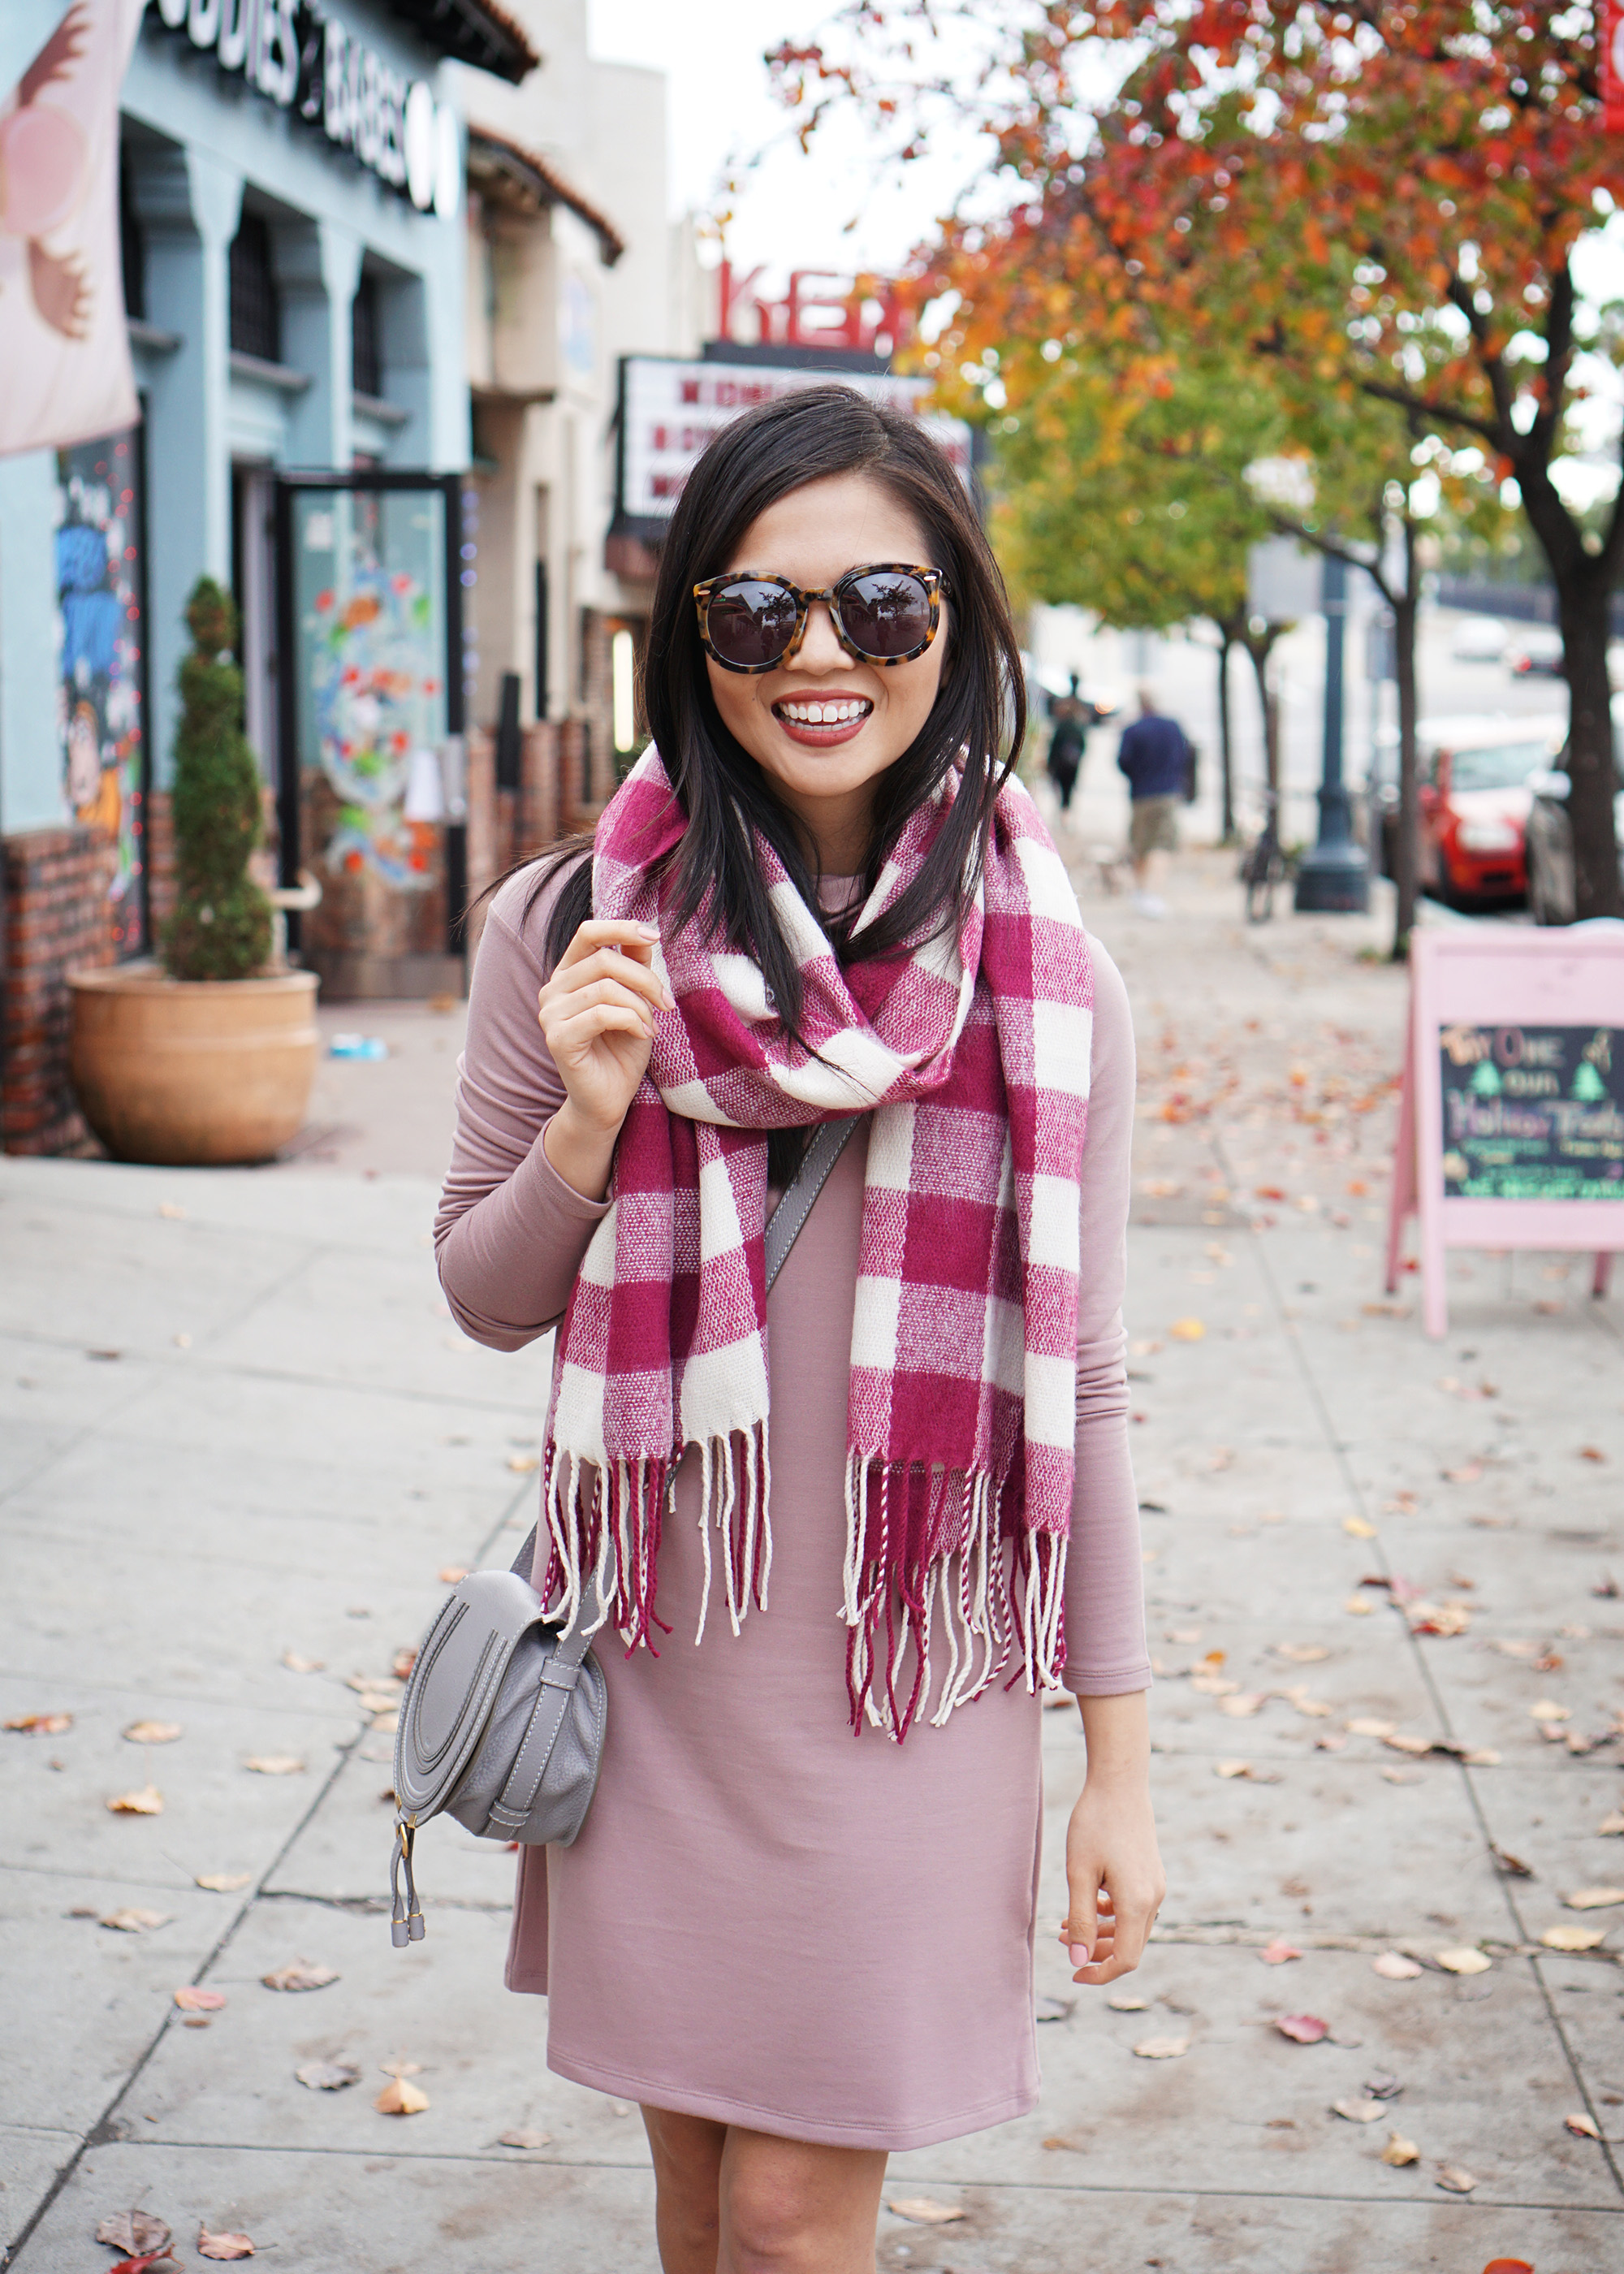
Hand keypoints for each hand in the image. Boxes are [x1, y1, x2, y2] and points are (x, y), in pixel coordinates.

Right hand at [537, 920, 673, 1197]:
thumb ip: (635, 966)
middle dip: (645, 978)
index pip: (588, 932)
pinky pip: (601, 1014)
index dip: (621, 926)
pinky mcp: (558, 1038)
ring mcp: (550, 1014)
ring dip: (640, 1005)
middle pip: (604, 958)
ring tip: (652, 1024)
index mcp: (569, 974)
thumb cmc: (622, 1050)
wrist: (610, 1100)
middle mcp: (553, 989)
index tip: (654, 935)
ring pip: (605, 987)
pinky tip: (643, 1034)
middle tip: (667, 1003)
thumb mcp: (636, 1001)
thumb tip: (646, 932)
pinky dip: (631, 1020)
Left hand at [1058, 1771, 1164, 1987]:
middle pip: (1129, 1946)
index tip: (1073, 1973)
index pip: (1125, 1959)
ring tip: (1065, 1923)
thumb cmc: (1094, 1824)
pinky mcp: (1151, 1874)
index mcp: (1137, 1903)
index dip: (1100, 1973)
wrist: (1120, 1783)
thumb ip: (1080, 1919)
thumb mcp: (1079, 1873)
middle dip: (1095, 1951)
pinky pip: (1133, 1907)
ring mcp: (1155, 1886)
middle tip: (1061, 1941)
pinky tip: (1087, 1902)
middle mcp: (1153, 1898)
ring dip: (1100, 1932)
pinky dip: (1110, 1914)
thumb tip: (1078, 1961)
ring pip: (1130, 1927)